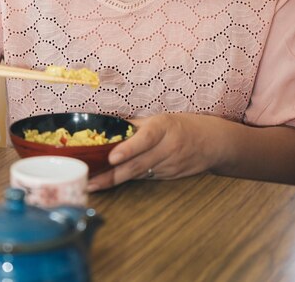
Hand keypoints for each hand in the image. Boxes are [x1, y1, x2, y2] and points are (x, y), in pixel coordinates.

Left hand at [88, 112, 225, 190]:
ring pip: (139, 174)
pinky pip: (146, 178)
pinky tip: (111, 182)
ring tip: (93, 185)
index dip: (128, 149)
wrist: (212, 143)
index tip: (112, 158)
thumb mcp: (160, 119)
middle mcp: (167, 147)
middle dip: (112, 175)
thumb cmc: (182, 125)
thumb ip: (135, 125)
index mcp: (163, 127)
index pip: (145, 139)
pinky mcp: (170, 177)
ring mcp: (170, 165)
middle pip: (137, 164)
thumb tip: (108, 126)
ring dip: (115, 180)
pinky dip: (128, 180)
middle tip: (91, 182)